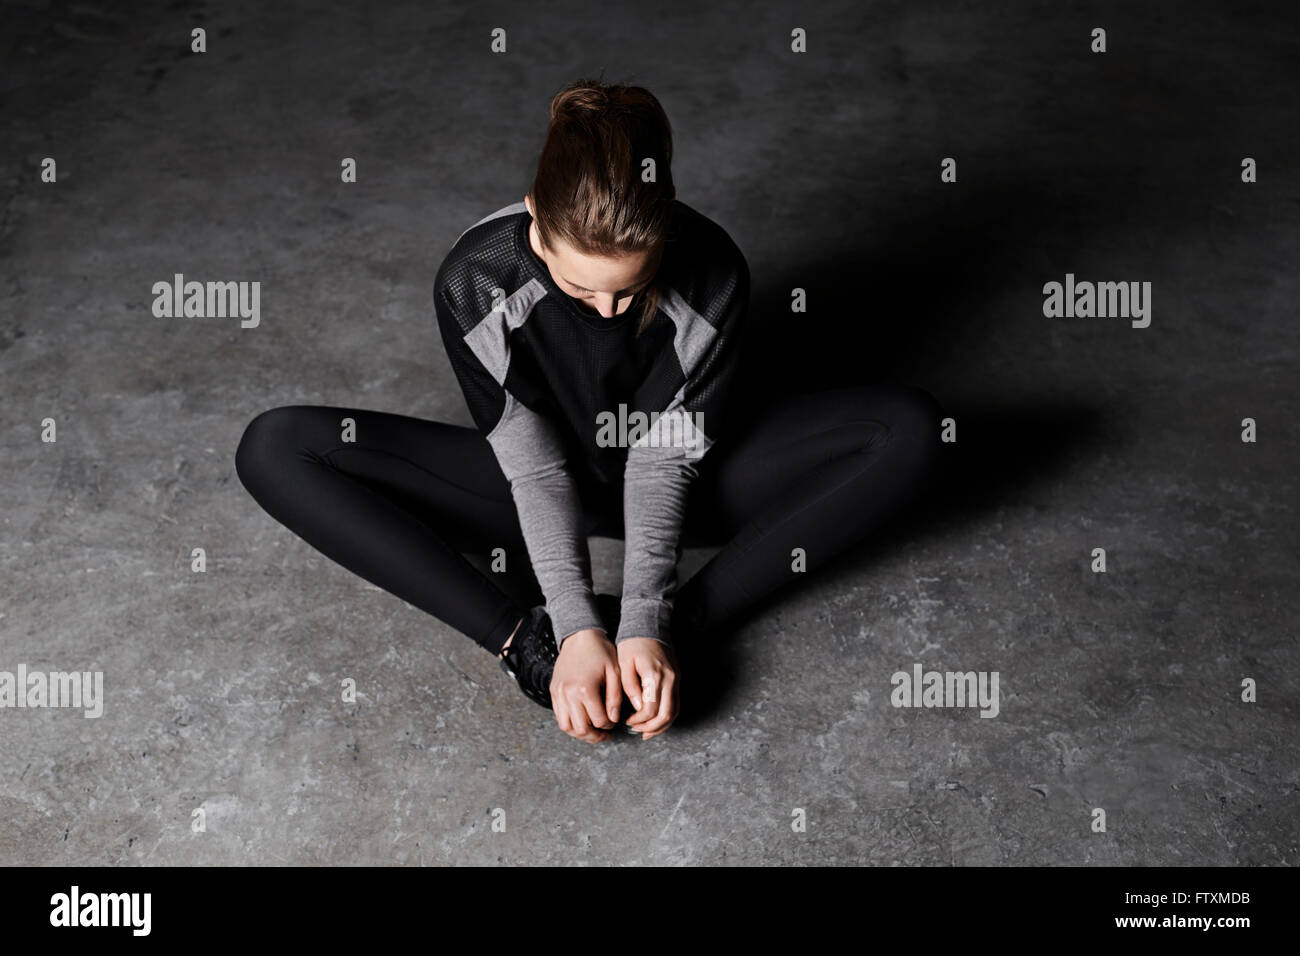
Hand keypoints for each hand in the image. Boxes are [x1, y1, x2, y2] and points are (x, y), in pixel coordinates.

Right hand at [550, 628, 621, 744]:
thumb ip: (615, 698)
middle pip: (581, 728)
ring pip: (566, 726)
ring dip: (580, 733)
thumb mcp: (614, 672)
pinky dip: (569, 723)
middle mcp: (568, 693)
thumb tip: (613, 719)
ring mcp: (558, 693)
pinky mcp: (554, 691)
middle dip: (595, 736)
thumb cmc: (600, 652)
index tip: (614, 722)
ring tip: (592, 732)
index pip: (598, 720)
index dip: (609, 726)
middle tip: (604, 734)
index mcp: (585, 689)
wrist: (580, 636)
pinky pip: (558, 716)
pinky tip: (580, 721)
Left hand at [617, 638, 679, 739]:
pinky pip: (675, 703)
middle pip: (666, 714)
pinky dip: (667, 716)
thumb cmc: (633, 643)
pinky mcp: (677, 678)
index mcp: (654, 675)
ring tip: (646, 731)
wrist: (649, 625)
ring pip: (674, 711)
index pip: (650, 708)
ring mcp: (676, 679)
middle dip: (651, 727)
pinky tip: (656, 721)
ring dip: (661, 725)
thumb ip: (630, 686)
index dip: (639, 720)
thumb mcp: (624, 663)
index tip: (627, 722)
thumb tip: (637, 708)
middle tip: (637, 731)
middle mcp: (670, 679)